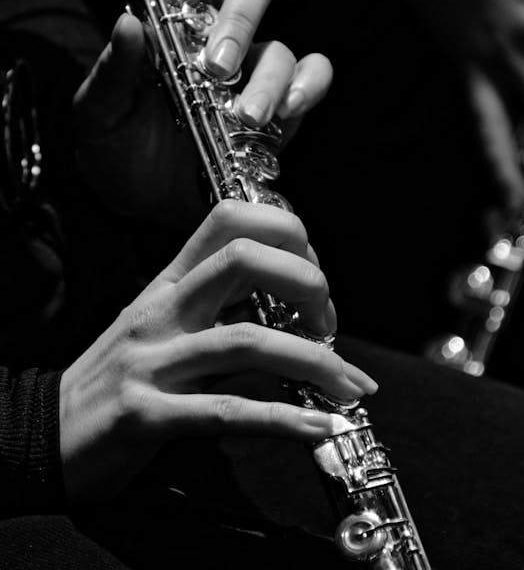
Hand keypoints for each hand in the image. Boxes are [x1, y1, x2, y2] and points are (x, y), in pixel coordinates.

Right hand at [59, 199, 376, 503]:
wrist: (43, 433)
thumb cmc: (120, 375)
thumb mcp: (167, 324)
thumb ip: (223, 306)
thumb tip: (297, 305)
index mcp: (172, 282)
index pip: (231, 219)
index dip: (287, 234)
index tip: (314, 277)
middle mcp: (164, 311)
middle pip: (245, 261)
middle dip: (307, 284)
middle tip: (330, 325)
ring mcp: (153, 361)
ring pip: (247, 341)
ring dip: (314, 361)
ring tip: (349, 385)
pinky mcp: (146, 415)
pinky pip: (227, 410)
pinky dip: (283, 419)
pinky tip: (318, 425)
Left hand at [73, 0, 332, 227]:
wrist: (150, 207)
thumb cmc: (120, 150)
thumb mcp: (99, 114)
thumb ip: (112, 72)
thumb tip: (129, 22)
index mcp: (175, 20)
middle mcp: (222, 36)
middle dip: (239, 20)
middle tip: (216, 67)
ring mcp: (257, 71)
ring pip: (282, 44)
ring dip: (266, 76)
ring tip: (245, 115)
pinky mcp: (285, 106)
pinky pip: (314, 77)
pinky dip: (307, 88)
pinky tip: (285, 111)